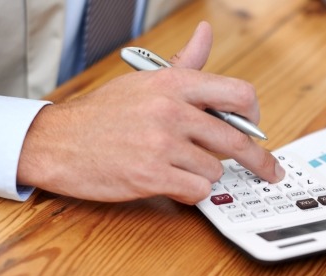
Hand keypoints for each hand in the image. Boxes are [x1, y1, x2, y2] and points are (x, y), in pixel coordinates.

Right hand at [17, 21, 283, 203]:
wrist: (56, 142)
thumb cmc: (101, 114)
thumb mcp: (144, 81)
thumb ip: (184, 63)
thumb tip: (206, 34)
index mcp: (174, 84)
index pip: (239, 94)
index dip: (253, 116)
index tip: (256, 129)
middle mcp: (172, 111)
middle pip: (237, 139)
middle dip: (258, 160)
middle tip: (269, 171)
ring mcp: (162, 144)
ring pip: (215, 169)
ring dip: (203, 174)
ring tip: (178, 166)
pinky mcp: (152, 176)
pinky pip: (196, 190)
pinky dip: (190, 192)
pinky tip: (172, 183)